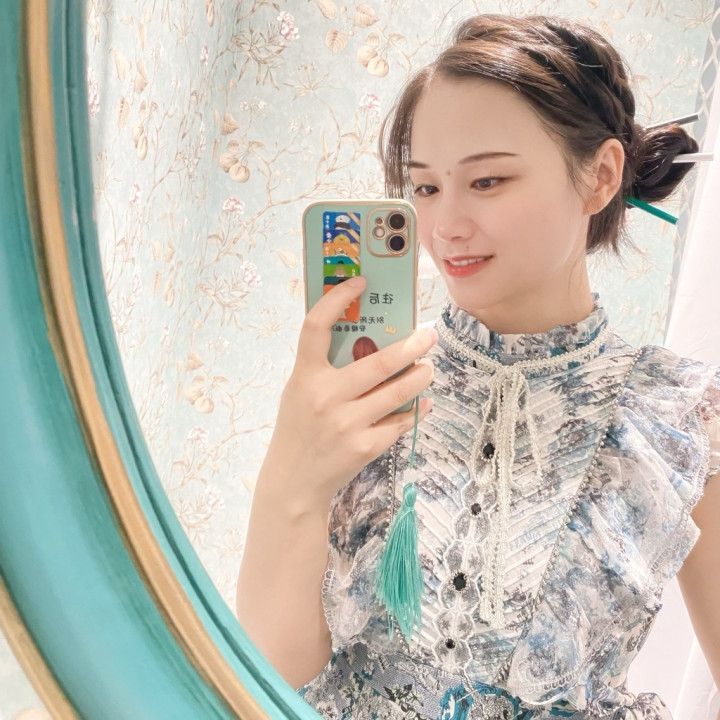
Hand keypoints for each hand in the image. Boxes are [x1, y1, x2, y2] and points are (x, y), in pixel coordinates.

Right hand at [257, 276, 435, 510]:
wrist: (293, 480)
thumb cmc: (298, 428)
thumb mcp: (301, 391)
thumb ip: (326, 368)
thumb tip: (370, 340)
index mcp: (305, 376)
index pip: (316, 326)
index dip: (337, 299)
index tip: (360, 282)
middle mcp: (325, 397)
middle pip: (378, 362)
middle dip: (412, 346)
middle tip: (428, 336)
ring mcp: (347, 424)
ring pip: (399, 392)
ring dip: (421, 377)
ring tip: (428, 369)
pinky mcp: (365, 447)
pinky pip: (400, 422)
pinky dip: (416, 410)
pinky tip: (423, 403)